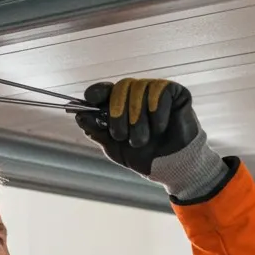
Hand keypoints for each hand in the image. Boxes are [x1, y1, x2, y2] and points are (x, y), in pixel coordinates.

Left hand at [75, 78, 227, 200]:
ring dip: (138, 118)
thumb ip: (96, 130)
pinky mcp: (176, 93)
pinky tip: (160, 128)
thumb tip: (78, 114)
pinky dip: (157, 111)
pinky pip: (161, 91)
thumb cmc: (144, 157)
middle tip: (122, 135)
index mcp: (121, 105)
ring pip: (139, 88)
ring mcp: (156, 92)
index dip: (96, 91)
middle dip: (118, 113)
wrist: (172, 167)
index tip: (91, 99)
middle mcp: (137, 95)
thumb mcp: (113, 147)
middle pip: (121, 87)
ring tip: (143, 139)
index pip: (105, 89)